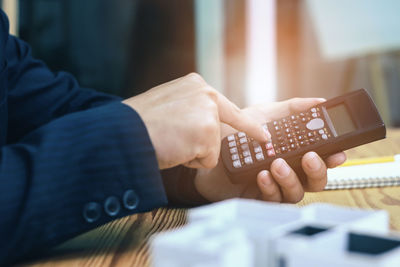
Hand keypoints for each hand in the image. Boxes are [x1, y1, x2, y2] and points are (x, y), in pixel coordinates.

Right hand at [123, 73, 269, 168]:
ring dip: (191, 152)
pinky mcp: (208, 132)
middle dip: (204, 145)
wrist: (121, 133)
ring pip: (211, 148)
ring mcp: (208, 111)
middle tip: (193, 141)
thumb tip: (205, 126)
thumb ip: (190, 110)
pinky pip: (207, 160)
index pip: (225, 107)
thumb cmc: (138, 125)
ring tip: (169, 141)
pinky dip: (190, 161)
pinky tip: (174, 149)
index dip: (247, 125)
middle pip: (217, 132)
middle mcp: (205, 92)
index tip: (265, 136)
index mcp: (195, 85)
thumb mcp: (167, 106)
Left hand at [194, 98, 346, 202]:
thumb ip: (291, 109)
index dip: (332, 159)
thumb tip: (318, 101)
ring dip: (290, 178)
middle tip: (310, 158)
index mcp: (293, 154)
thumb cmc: (239, 135)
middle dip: (316, 171)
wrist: (209, 151)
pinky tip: (262, 175)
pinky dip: (270, 187)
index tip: (338, 152)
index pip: (320, 159)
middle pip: (314, 180)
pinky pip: (272, 199)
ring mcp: (274, 187)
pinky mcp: (258, 198)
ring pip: (296, 192)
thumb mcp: (265, 115)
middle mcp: (288, 172)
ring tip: (277, 163)